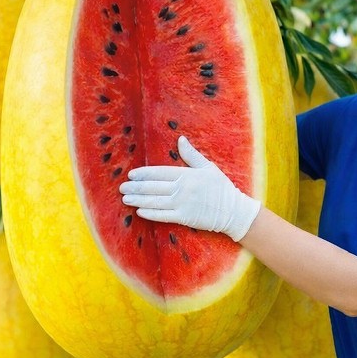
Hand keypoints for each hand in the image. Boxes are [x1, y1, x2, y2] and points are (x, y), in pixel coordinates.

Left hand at [119, 136, 260, 241]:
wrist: (233, 210)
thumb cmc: (221, 188)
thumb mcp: (208, 167)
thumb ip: (191, 155)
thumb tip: (180, 139)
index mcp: (187, 175)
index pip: (160, 173)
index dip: (144, 174)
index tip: (131, 174)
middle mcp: (183, 189)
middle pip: (154, 187)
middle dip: (136, 187)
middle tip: (122, 187)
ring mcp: (183, 204)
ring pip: (155, 201)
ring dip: (139, 200)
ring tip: (126, 199)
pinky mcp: (184, 218)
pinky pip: (163, 215)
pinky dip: (150, 213)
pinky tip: (139, 211)